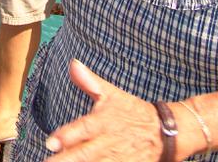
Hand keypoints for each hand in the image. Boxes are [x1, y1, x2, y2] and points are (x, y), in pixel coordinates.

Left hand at [44, 60, 161, 161]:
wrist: (166, 133)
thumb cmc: (133, 112)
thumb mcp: (113, 94)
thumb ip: (90, 82)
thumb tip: (73, 64)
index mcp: (104, 121)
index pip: (84, 128)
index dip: (68, 135)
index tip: (51, 142)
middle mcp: (109, 142)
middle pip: (85, 154)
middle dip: (66, 160)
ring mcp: (118, 159)